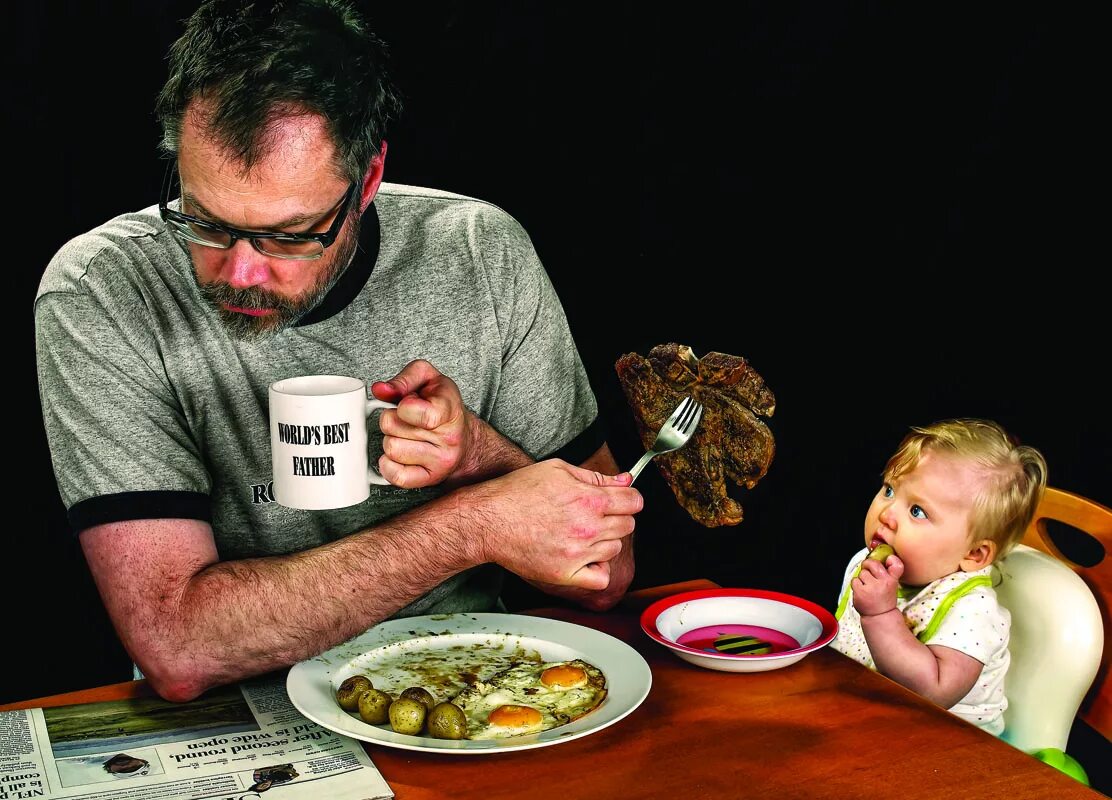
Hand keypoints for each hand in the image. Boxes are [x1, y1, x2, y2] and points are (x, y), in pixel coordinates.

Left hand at [371, 360, 471, 487]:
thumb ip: (404, 378)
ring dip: (391, 440)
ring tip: (405, 435)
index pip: (416, 412)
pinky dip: (389, 464)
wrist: (465, 438)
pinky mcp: (429, 480)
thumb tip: (381, 390)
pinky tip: (399, 454)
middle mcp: (449, 439)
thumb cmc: (443, 406)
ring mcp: (441, 462)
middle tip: (405, 420)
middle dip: (391, 420)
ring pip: (391, 449)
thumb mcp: (429, 378)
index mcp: (449, 410)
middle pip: (392, 428)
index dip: (402, 406)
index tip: (406, 405)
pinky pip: (395, 476)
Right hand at [468, 460, 641, 591]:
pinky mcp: (566, 574)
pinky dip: (597, 569)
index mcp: (589, 499)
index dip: (628, 498)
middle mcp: (588, 528)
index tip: (621, 500)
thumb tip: (625, 479)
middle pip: (628, 525)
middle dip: (616, 517)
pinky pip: (601, 578)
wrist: (488, 520)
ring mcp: (578, 553)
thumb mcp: (557, 470)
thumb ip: (596, 476)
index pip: (634, 501)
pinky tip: (584, 557)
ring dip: (604, 541)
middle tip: (593, 515)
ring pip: (615, 549)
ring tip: (580, 534)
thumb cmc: (518, 492)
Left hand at [851, 553, 903, 616]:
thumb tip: (885, 556)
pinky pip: (854, 580)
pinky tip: (862, 591)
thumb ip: (889, 571)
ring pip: (862, 572)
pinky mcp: (860, 592)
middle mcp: (883, 583)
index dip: (892, 559)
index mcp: (892, 581)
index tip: (889, 559)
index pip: (896, 565)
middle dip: (868, 565)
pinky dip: (856, 584)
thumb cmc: (884, 598)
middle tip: (870, 573)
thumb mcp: (893, 585)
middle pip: (872, 563)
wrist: (879, 615)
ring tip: (868, 587)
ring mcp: (871, 587)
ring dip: (862, 578)